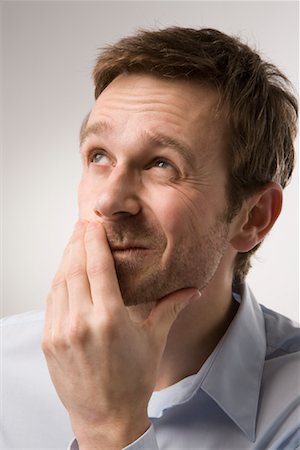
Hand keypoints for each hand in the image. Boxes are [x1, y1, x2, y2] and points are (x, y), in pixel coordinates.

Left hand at [42, 221, 198, 448]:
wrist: (106, 417)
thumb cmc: (133, 379)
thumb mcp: (154, 339)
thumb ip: (171, 307)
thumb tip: (194, 287)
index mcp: (109, 319)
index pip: (96, 267)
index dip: (93, 241)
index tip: (93, 224)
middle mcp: (80, 322)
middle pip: (74, 268)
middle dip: (78, 242)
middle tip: (82, 225)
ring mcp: (60, 332)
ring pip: (59, 282)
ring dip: (66, 259)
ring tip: (74, 243)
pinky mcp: (49, 341)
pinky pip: (51, 301)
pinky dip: (58, 281)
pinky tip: (66, 272)